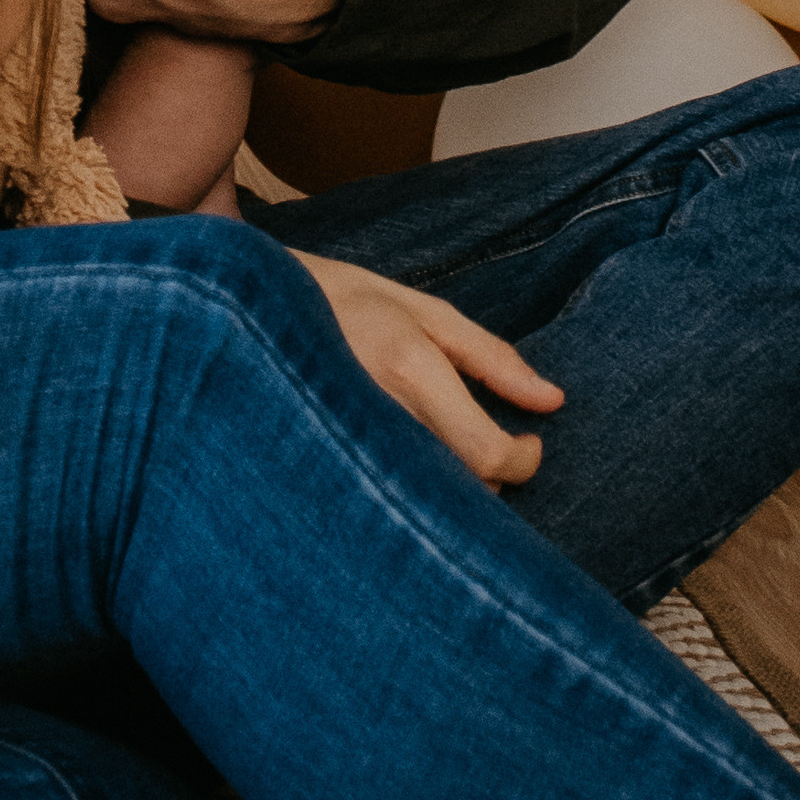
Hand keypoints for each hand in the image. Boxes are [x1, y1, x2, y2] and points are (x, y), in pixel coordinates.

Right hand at [293, 251, 562, 485]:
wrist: (247, 306)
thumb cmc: (343, 298)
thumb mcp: (422, 309)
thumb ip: (490, 356)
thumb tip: (552, 400)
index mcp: (409, 369)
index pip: (487, 454)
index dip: (522, 460)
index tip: (529, 443)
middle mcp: (382, 416)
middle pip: (464, 488)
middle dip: (489, 473)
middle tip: (484, 438)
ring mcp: (352, 448)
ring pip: (430, 501)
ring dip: (452, 483)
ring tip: (441, 443)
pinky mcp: (328, 468)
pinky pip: (390, 500)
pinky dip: (412, 488)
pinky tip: (407, 462)